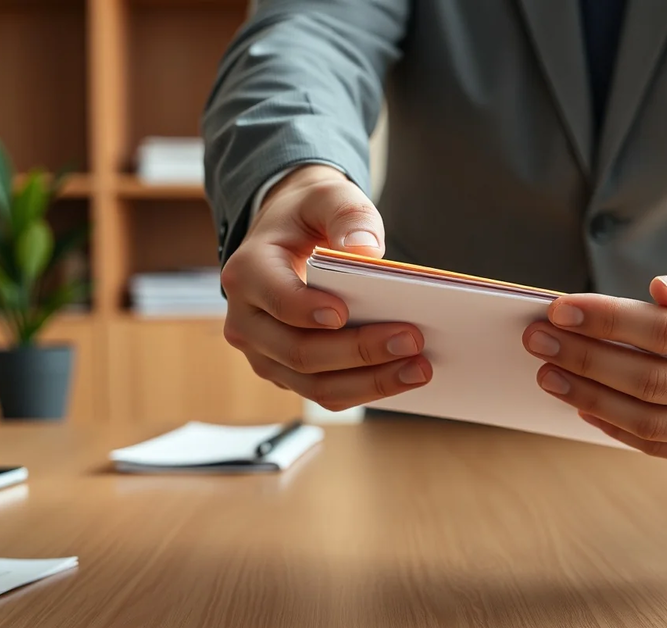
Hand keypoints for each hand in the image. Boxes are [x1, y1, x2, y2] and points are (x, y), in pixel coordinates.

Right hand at [220, 165, 431, 409]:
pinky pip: (326, 392)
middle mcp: (246, 321)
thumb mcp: (327, 197)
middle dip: (359, 351)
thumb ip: (348, 215)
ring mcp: (265, 354)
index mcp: (248, 273)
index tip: (345, 313)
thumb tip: (367, 251)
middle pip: (299, 352)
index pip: (276, 301)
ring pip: (314, 385)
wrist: (289, 238)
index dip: (307, 310)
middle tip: (412, 340)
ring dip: (370, 382)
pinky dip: (367, 389)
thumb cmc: (309, 216)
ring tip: (419, 369)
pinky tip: (405, 375)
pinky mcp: (287, 373)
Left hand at [522, 256, 666, 471]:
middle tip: (537, 337)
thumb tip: (659, 290)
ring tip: (547, 371)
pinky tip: (580, 399)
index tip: (561, 309)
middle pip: (648, 381)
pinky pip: (657, 446)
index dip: (608, 321)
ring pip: (646, 422)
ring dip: (587, 395)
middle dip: (585, 357)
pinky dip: (613, 425)